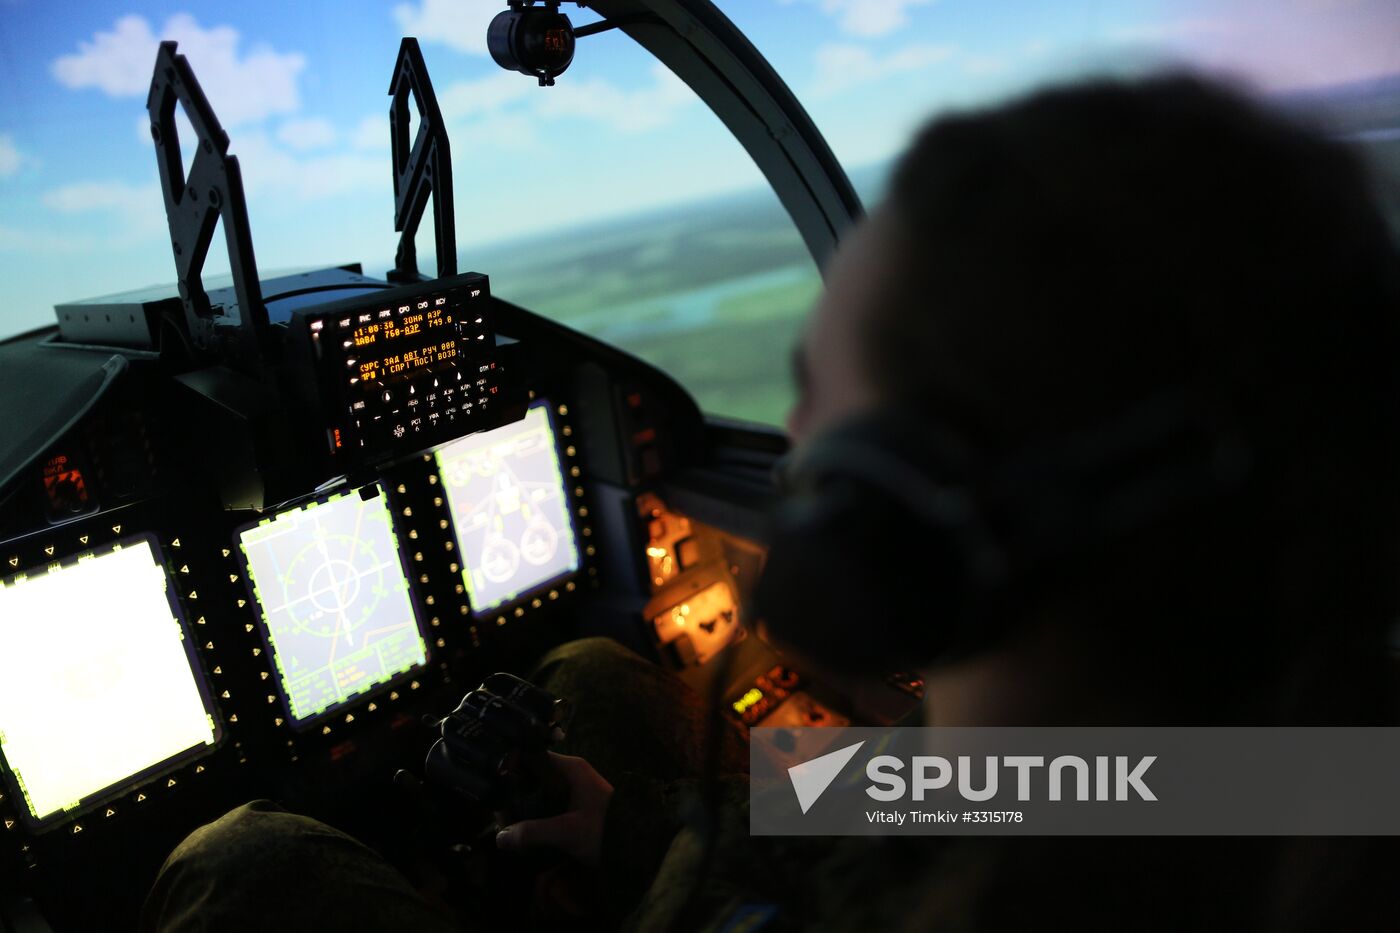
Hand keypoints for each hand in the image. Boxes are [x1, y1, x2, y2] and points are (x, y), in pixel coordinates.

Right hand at [495, 752, 612, 867]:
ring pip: (541, 793)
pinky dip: (537, 815)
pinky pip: (550, 806)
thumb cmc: (606, 830)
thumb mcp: (568, 831)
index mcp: (571, 767)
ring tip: (505, 822)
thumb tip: (499, 837)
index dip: (512, 767)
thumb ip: (534, 832)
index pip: (534, 756)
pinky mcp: (577, 807)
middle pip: (535, 776)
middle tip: (496, 811)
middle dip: (516, 793)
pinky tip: (524, 829)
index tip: (492, 783)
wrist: (641, 846)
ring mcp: (575, 790)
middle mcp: (572, 773)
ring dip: (526, 806)